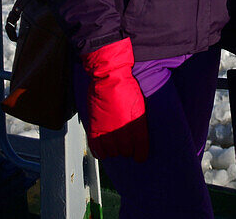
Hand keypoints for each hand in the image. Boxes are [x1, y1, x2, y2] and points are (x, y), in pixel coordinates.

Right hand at [79, 38, 147, 160]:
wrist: (109, 77)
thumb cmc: (126, 88)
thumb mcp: (140, 104)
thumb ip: (139, 122)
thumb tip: (139, 136)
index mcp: (136, 123)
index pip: (140, 147)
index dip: (141, 154)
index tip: (140, 157)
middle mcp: (122, 130)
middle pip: (126, 151)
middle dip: (127, 150)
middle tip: (127, 145)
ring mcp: (107, 130)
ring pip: (112, 152)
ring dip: (115, 150)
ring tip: (115, 144)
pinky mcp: (94, 129)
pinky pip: (97, 149)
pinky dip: (101, 152)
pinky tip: (104, 149)